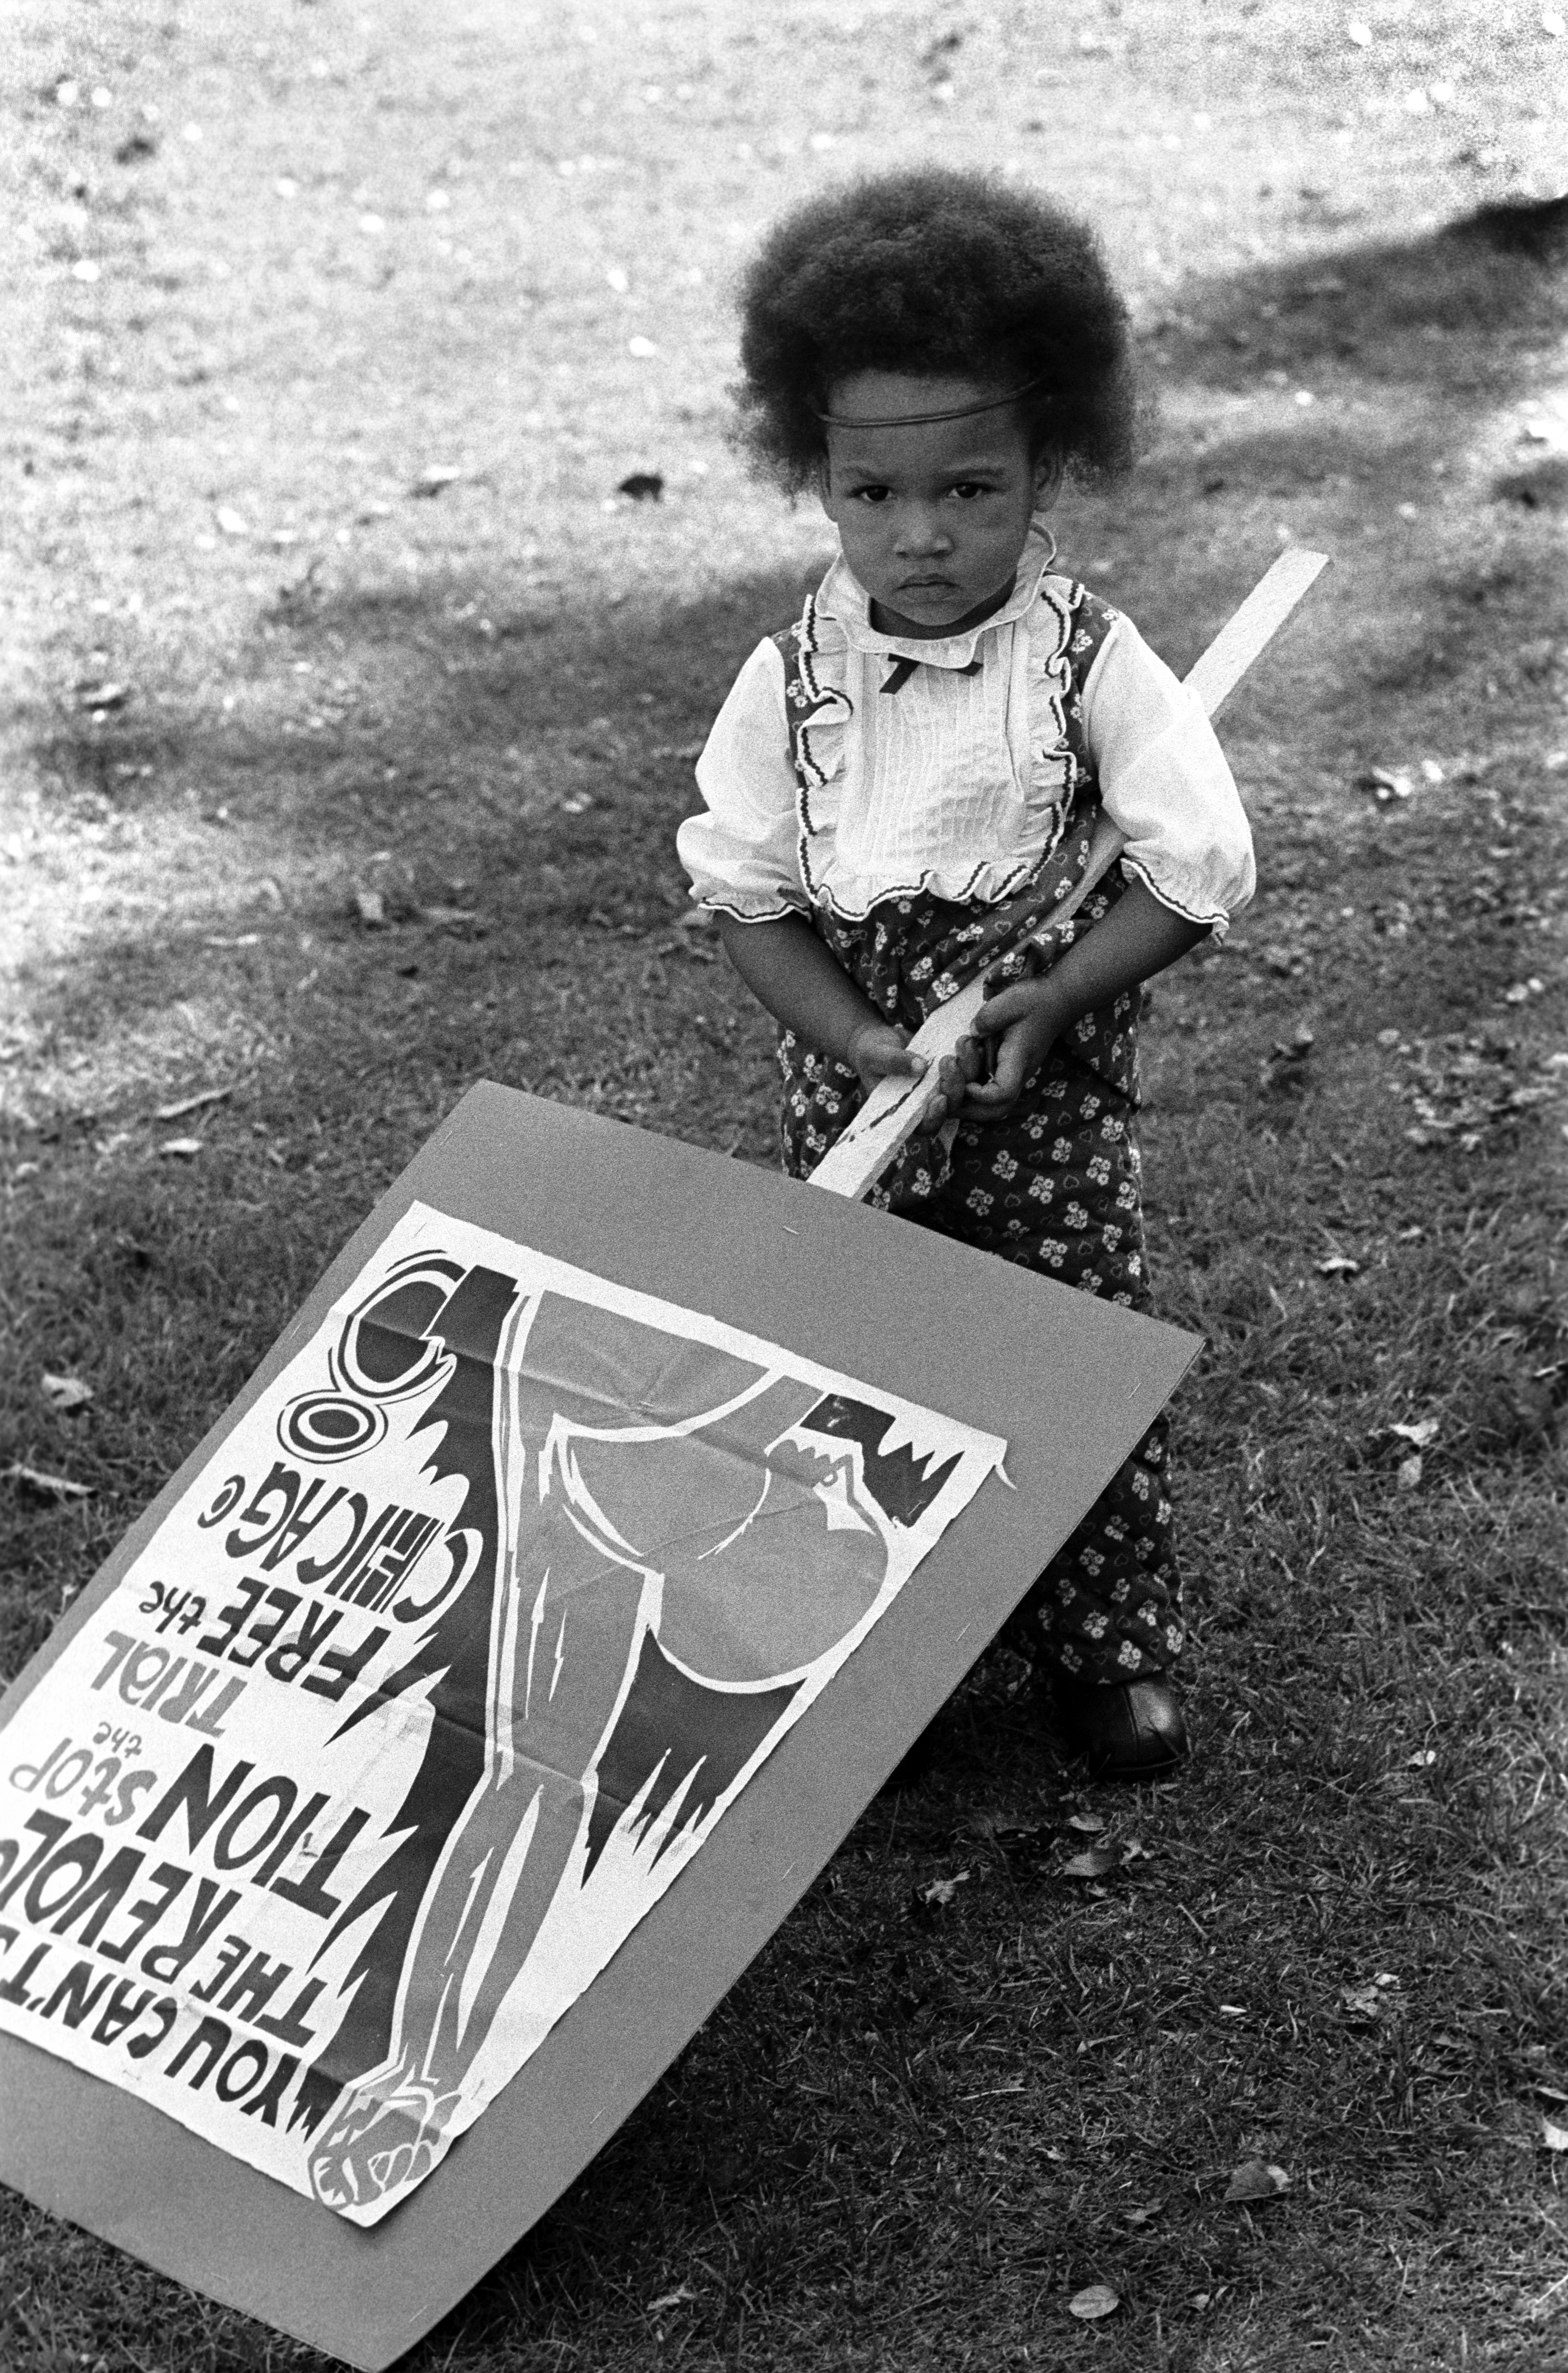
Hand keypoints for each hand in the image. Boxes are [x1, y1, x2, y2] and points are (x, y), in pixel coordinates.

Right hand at [844, 1019, 981, 1135]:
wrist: (880, 1039)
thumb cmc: (871, 1053)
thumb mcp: (876, 1055)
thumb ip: (894, 1062)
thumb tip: (920, 1067)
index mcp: (906, 1110)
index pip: (925, 1125)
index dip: (936, 1117)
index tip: (940, 1098)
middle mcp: (927, 1103)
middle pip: (951, 1105)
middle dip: (955, 1085)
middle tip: (949, 1060)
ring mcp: (941, 1087)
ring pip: (965, 1088)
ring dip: (968, 1068)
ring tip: (964, 1043)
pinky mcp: (951, 1072)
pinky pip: (968, 1070)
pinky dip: (972, 1058)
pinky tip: (973, 1042)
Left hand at [961, 976, 1063, 1122]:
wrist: (1056, 1000)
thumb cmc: (1034, 1000)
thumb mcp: (1010, 1001)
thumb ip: (988, 1018)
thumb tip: (971, 1034)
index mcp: (1019, 1059)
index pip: (1003, 1093)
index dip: (980, 1095)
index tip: (966, 1081)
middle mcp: (1019, 1073)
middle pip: (997, 1110)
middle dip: (968, 1109)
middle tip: (944, 1094)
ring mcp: (1015, 1074)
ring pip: (993, 1106)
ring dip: (967, 1101)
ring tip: (948, 1079)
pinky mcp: (1009, 1071)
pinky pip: (991, 1092)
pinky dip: (972, 1090)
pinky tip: (957, 1071)